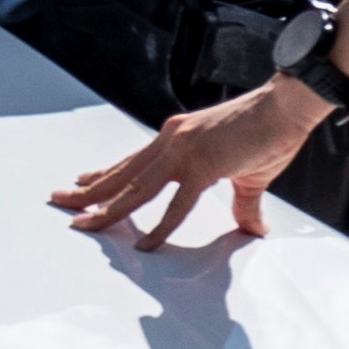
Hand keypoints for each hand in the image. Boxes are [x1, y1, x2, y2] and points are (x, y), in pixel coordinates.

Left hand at [53, 78, 330, 248]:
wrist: (288, 106)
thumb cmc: (270, 131)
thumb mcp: (249, 174)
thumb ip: (243, 203)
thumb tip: (253, 229)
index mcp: (178, 138)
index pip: (132, 160)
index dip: (105, 174)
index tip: (81, 183)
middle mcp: (173, 141)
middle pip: (123, 173)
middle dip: (89, 191)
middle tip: (59, 202)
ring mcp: (185, 151)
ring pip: (137, 188)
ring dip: (107, 208)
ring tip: (82, 223)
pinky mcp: (205, 164)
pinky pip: (177, 203)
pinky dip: (160, 225)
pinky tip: (145, 242)